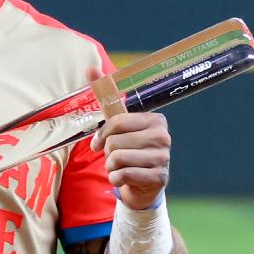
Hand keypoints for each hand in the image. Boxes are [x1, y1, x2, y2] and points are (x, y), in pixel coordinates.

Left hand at [86, 67, 171, 209]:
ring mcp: (163, 158)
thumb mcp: (118, 124)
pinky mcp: (159, 178)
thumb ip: (105, 97)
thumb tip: (90, 68)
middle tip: (115, 157)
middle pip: (115, 142)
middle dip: (108, 153)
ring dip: (110, 167)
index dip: (102, 134)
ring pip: (117, 158)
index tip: (98, 144)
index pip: (116, 122)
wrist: (144, 185)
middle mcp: (163, 137)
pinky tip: (124, 178)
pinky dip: (116, 179)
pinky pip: (122, 175)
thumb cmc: (130, 150)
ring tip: (119, 167)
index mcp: (155, 120)